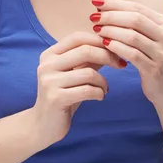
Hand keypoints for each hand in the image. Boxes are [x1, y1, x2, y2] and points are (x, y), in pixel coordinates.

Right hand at [31, 31, 125, 147]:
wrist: (42, 125)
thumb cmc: (63, 96)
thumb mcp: (74, 73)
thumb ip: (88, 58)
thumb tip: (111, 44)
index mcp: (50, 54)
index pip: (77, 37)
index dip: (99, 40)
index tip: (116, 49)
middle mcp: (47, 65)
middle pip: (85, 50)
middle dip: (108, 56)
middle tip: (120, 65)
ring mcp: (50, 81)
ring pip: (89, 73)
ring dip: (103, 81)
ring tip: (104, 88)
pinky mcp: (56, 98)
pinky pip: (87, 90)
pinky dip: (99, 93)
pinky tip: (100, 97)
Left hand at [90, 0, 162, 104]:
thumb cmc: (151, 59)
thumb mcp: (148, 38)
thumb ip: (132, 24)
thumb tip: (103, 7)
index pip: (137, 7)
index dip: (115, 3)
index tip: (96, 1)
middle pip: (135, 19)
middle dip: (111, 16)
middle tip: (94, 17)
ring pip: (133, 36)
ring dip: (111, 31)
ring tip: (96, 30)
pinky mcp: (155, 69)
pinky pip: (132, 54)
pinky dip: (116, 47)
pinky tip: (104, 44)